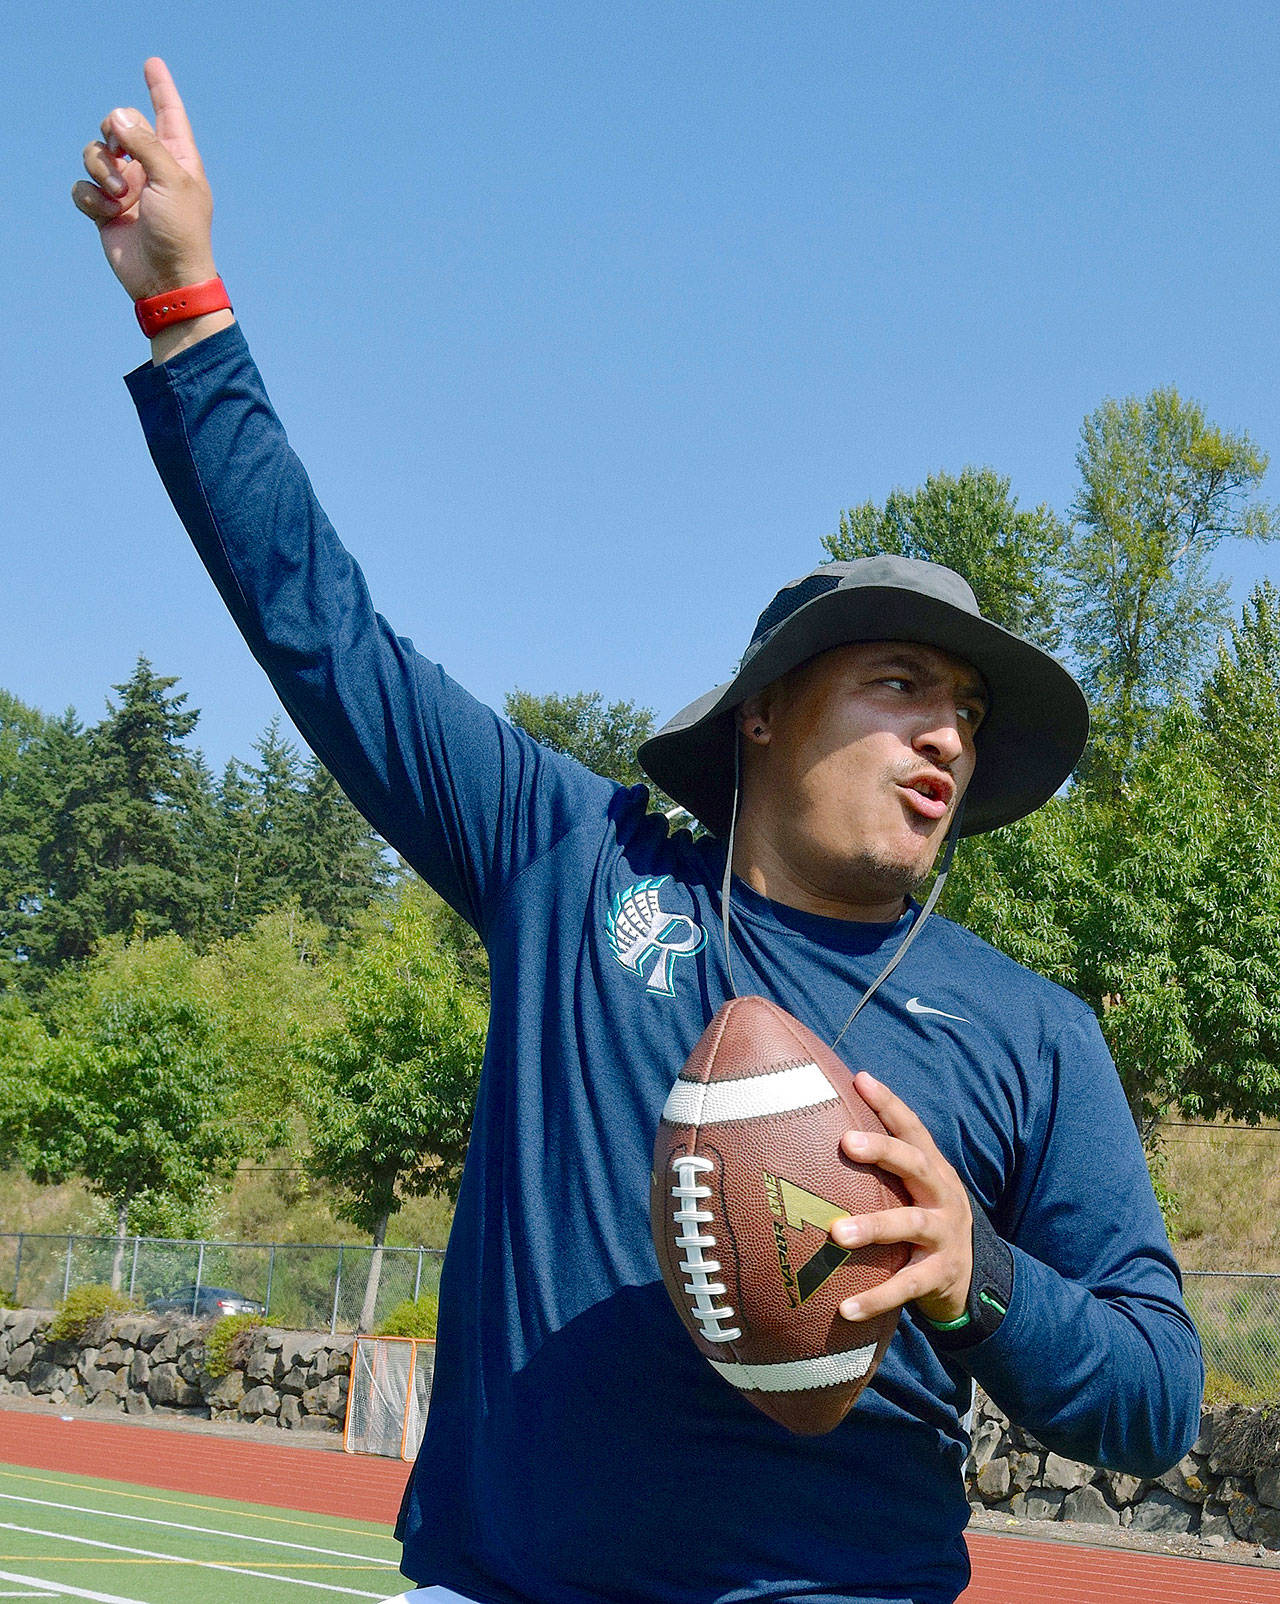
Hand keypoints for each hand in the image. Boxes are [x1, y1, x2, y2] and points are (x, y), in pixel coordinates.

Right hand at [72, 57, 216, 301]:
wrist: (165, 279)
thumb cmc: (180, 232)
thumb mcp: (172, 181)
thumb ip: (145, 143)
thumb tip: (116, 118)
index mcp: (177, 158)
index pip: (168, 114)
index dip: (160, 89)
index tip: (152, 64)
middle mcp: (151, 168)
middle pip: (120, 124)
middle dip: (114, 132)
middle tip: (121, 152)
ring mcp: (127, 188)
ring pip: (96, 152)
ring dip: (101, 169)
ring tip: (119, 196)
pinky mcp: (105, 208)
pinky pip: (82, 186)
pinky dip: (91, 198)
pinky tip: (108, 215)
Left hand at [831, 1072, 972, 1326]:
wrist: (970, 1277)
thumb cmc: (922, 1218)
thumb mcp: (912, 1187)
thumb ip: (882, 1162)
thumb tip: (823, 1124)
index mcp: (932, 1169)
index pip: (912, 1128)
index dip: (888, 1103)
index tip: (861, 1079)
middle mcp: (943, 1196)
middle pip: (916, 1165)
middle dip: (883, 1150)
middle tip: (846, 1142)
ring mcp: (944, 1236)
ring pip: (910, 1226)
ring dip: (873, 1228)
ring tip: (836, 1234)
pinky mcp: (939, 1277)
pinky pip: (906, 1287)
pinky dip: (876, 1298)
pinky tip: (844, 1309)